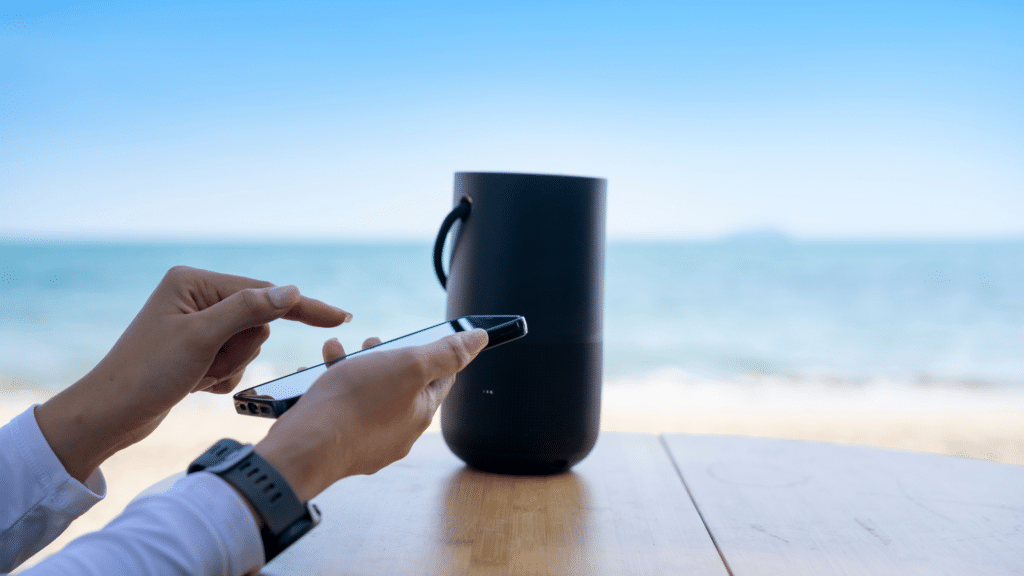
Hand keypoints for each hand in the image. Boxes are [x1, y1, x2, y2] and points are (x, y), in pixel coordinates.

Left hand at [35, 266, 350, 482]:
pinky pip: (233, 363)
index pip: (263, 292)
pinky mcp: (196, 350)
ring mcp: (197, 325)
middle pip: (257, 321)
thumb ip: (249, 309)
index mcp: (194, 282)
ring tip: (195, 376)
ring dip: (229, 367)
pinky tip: (192, 384)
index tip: (341, 318)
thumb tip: (291, 291)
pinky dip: (221, 378)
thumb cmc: (146, 373)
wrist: (110, 416)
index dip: (302, 307)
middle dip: (241, 349)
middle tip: (206, 363)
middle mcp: (196, 297)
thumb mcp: (202, 338)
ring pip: (248, 345)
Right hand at [254, 329, 487, 501]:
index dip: (432, 353)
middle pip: (401, 386)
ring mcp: (367, 442)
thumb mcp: (409, 365)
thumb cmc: (355, 404)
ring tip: (335, 350)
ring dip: (353, 367)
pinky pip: (341, 411)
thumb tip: (479, 339)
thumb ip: (446, 353)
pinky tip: (313, 374)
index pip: (441, 379)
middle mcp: (398, 433)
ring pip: (367, 396)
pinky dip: (331, 388)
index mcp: (420, 413)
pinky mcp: (339, 445)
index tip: (415, 339)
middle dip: (386, 358)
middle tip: (370, 343)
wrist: (305, 447)